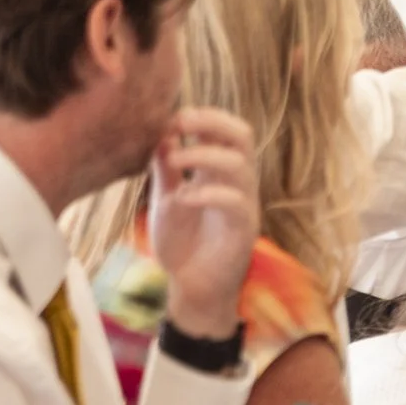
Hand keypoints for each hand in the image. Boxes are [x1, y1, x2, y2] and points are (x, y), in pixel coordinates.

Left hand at [149, 108, 259, 341]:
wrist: (190, 288)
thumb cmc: (181, 245)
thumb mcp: (165, 199)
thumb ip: (165, 169)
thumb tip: (161, 132)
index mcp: (218, 172)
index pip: (224, 129)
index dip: (201, 116)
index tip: (169, 120)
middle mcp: (236, 184)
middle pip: (242, 135)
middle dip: (212, 121)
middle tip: (180, 124)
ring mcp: (243, 205)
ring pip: (240, 164)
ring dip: (203, 155)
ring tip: (173, 162)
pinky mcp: (244, 230)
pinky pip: (236, 202)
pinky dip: (206, 193)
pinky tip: (182, 200)